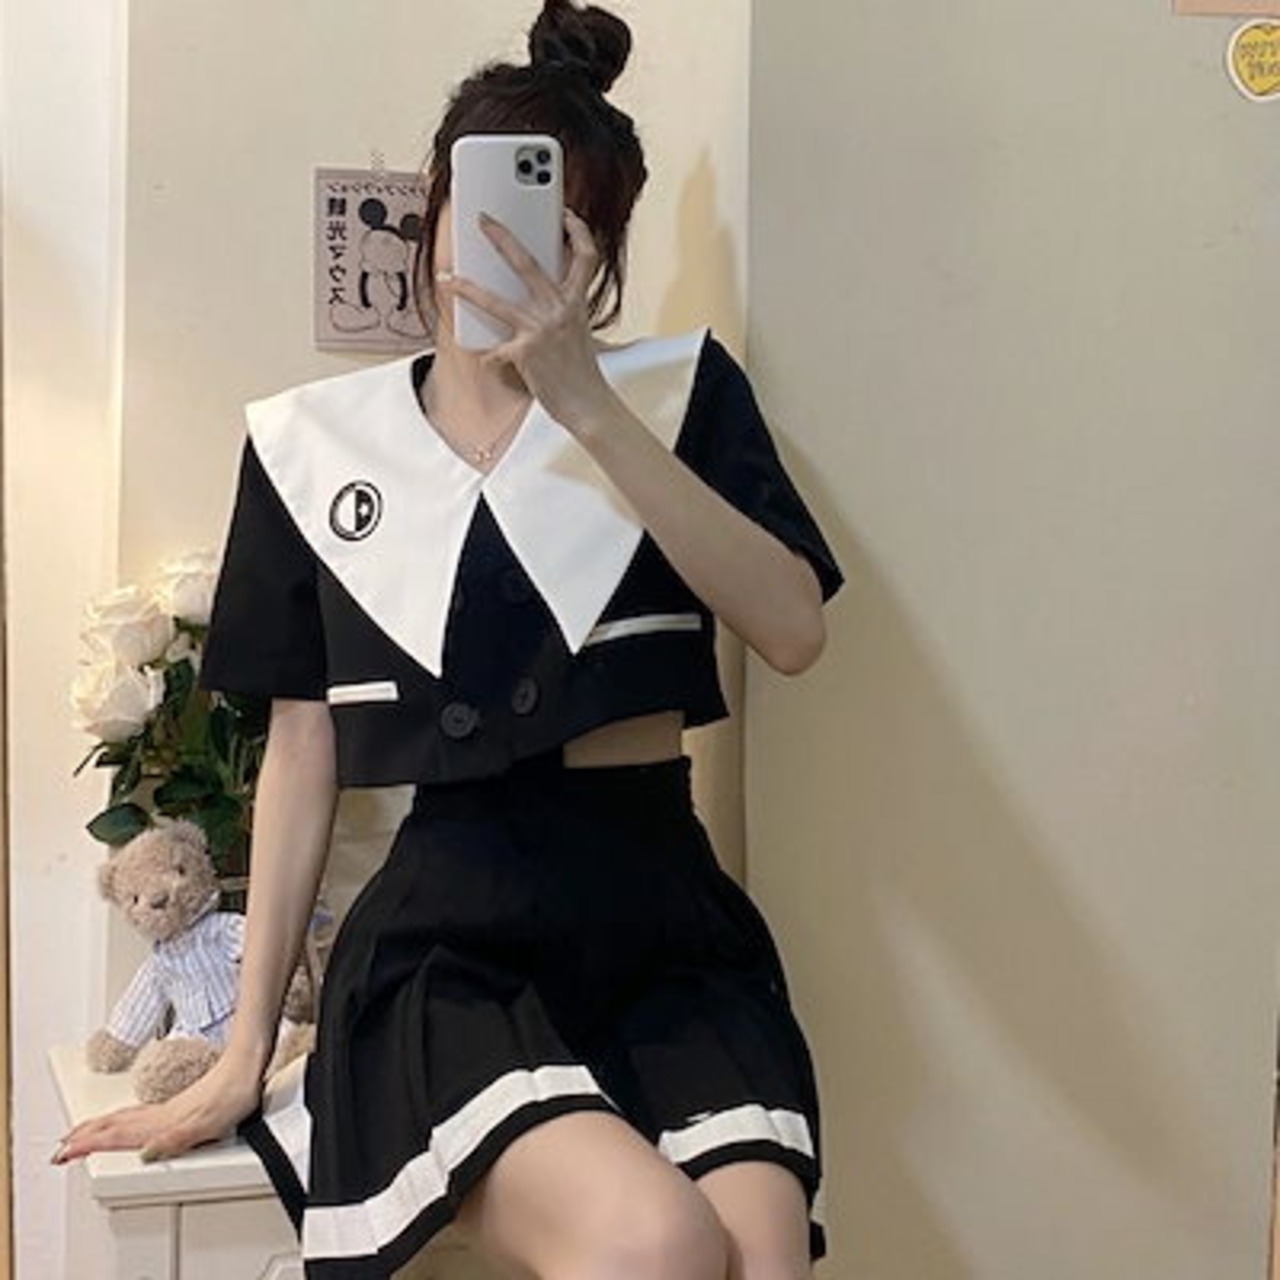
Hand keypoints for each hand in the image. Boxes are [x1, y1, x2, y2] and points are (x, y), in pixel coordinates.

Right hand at [52, 1052, 262, 1164]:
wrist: (247, 1065)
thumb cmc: (232, 1093)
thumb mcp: (207, 1124)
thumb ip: (175, 1139)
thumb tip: (147, 1153)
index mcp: (162, 1122)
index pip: (117, 1135)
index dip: (89, 1145)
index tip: (62, 1153)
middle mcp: (161, 1114)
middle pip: (114, 1125)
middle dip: (85, 1135)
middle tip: (61, 1147)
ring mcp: (169, 1108)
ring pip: (124, 1118)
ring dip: (99, 1127)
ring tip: (82, 1133)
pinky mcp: (180, 1104)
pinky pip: (139, 1114)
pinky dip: (122, 1120)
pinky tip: (128, 1121)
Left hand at [440, 209, 616, 430]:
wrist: (587, 404)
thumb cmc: (582, 372)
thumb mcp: (578, 332)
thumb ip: (563, 311)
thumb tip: (541, 299)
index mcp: (576, 302)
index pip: (585, 257)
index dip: (578, 231)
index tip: (565, 215)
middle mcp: (560, 310)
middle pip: (527, 263)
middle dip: (502, 237)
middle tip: (483, 221)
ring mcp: (540, 329)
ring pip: (495, 302)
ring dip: (467, 289)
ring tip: (447, 279)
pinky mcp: (525, 352)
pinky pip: (495, 352)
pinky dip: (489, 357)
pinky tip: (487, 361)